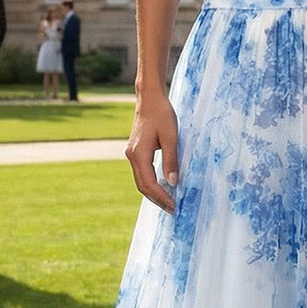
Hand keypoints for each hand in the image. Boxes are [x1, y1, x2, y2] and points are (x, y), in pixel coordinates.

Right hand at [126, 92, 179, 210]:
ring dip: (153, 193)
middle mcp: (132, 156)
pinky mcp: (136, 151)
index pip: (149, 183)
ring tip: (168, 201)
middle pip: (142, 186)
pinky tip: (162, 186)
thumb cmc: (162, 114)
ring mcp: (132, 154)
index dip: (161, 197)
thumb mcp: (171, 137)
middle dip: (157, 199)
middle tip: (172, 209)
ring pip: (141, 180)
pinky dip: (151, 183)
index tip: (174, 206)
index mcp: (139, 154)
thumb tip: (173, 183)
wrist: (150, 98)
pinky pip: (142, 172)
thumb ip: (171, 161)